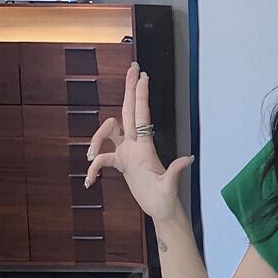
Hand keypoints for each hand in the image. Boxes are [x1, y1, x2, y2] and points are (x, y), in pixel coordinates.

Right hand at [85, 62, 194, 222]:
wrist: (161, 211)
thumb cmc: (165, 200)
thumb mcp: (169, 187)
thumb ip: (175, 172)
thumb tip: (189, 158)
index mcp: (145, 147)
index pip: (141, 115)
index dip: (140, 95)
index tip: (142, 75)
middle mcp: (136, 145)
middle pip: (128, 111)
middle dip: (129, 89)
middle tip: (131, 67)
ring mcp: (127, 153)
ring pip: (107, 134)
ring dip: (95, 141)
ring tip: (91, 159)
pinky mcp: (122, 164)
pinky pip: (102, 159)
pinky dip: (93, 170)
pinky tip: (89, 183)